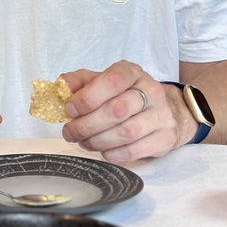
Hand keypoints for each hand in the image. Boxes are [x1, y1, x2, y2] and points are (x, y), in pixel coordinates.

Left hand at [61, 61, 182, 162]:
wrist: (163, 108)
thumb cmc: (122, 93)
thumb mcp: (99, 80)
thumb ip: (77, 81)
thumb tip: (60, 88)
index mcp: (130, 72)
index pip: (111, 82)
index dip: (87, 98)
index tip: (69, 110)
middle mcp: (150, 90)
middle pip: (117, 110)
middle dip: (87, 125)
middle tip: (70, 132)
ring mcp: (161, 114)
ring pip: (126, 132)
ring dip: (98, 141)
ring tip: (84, 142)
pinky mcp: (166, 137)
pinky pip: (137, 150)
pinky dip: (114, 154)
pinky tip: (103, 151)